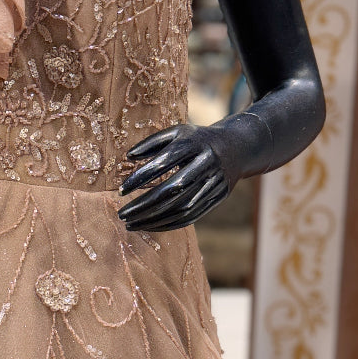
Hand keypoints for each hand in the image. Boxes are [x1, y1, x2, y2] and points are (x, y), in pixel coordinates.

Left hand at [117, 122, 234, 231]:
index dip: (140, 178)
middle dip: (145, 205)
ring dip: (154, 219)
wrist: (237, 148)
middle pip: (172, 190)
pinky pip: (191, 216)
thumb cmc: (197, 140)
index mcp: (193, 144)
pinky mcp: (218, 197)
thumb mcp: (177, 132)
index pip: (162, 163)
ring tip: (131, 224)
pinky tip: (150, 226)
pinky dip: (169, 224)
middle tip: (122, 214)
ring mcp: (214, 182)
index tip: (120, 190)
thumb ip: (152, 142)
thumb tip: (128, 156)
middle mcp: (205, 163)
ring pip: (182, 207)